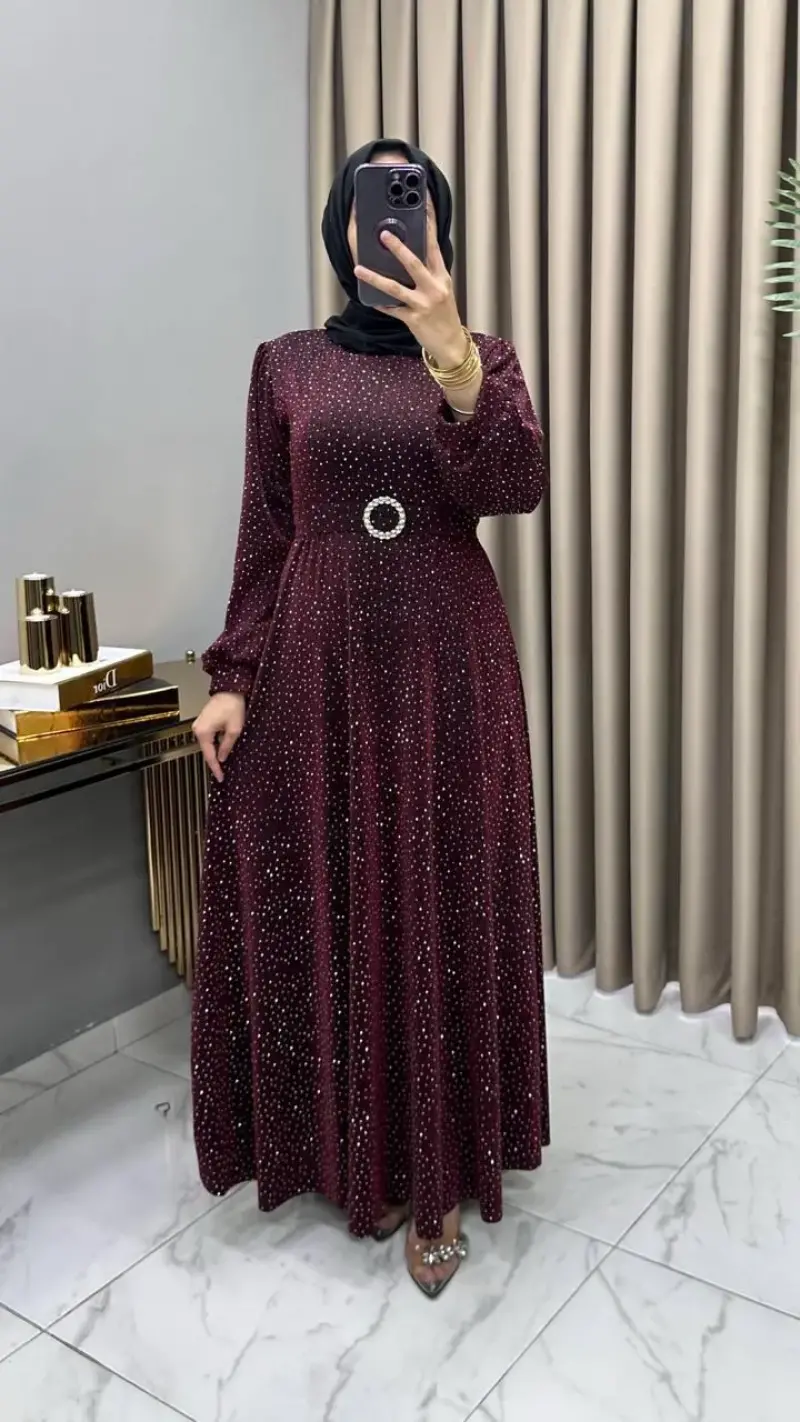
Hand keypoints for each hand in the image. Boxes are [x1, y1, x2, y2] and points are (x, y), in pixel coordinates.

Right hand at [192, 692, 245, 783]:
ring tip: (224, 764)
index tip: (220, 778)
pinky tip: (223, 749)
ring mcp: (199, 725)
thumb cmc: (233, 706)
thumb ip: (227, 746)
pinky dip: (215, 744)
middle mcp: (198, 729)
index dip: (215, 768)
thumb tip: (222, 758)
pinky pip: (208, 737)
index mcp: (203, 732)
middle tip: (223, 774)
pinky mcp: (203, 721)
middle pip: (207, 751)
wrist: (230, 689)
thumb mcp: (234, 730)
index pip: (209, 756)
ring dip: (216, 752)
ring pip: (208, 744)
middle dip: (215, 761)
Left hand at [354, 231, 466, 367]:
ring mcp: (423, 304)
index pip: (434, 246)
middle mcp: (434, 288)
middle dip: (398, 248)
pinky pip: (392, 309)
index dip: (428, 225)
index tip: (422, 207)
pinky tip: (369, 299)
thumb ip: (429, 272)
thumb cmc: (444, 315)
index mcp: (442, 277)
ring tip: (359, 268)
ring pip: (396, 288)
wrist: (451, 344)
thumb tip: (408, 254)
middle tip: (384, 234)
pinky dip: (380, 304)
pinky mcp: (413, 320)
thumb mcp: (442, 290)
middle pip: (414, 264)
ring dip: (375, 278)